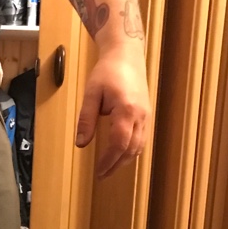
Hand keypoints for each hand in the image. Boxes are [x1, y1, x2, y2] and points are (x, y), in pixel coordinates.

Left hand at [75, 44, 149, 179]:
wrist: (127, 54)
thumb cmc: (107, 71)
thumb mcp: (91, 93)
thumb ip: (86, 119)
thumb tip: (81, 144)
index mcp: (126, 110)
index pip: (119, 144)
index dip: (109, 161)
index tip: (98, 171)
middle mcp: (140, 115)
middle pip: (131, 149)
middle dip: (116, 165)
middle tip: (102, 175)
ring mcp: (146, 116)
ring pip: (139, 146)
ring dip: (125, 160)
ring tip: (110, 168)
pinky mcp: (146, 114)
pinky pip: (142, 139)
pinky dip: (131, 150)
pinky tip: (121, 155)